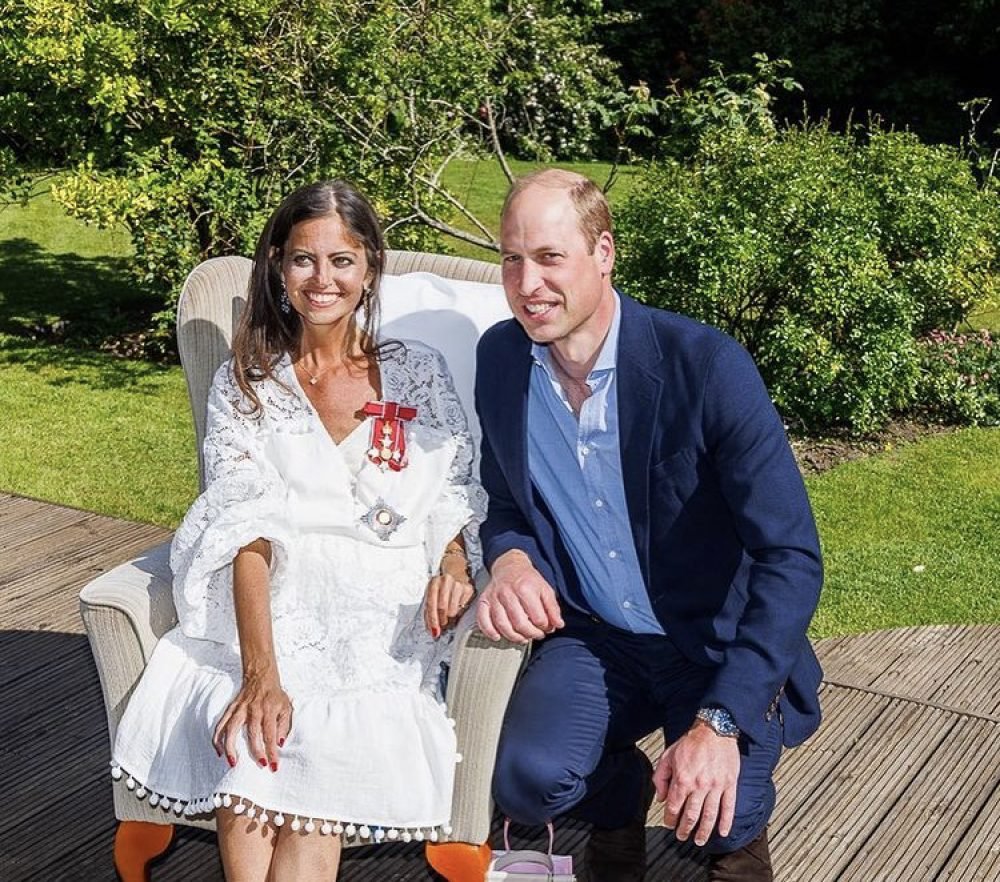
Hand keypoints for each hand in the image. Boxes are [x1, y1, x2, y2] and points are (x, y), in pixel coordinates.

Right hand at [212, 668, 292, 772]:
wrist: (261, 676)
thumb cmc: (275, 695)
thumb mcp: (286, 707)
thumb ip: (284, 726)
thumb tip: (279, 744)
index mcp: (269, 709)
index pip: (270, 734)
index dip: (271, 751)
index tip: (273, 766)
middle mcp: (253, 709)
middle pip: (252, 733)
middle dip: (255, 751)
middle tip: (260, 765)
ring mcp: (240, 709)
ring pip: (230, 729)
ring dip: (230, 747)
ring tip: (232, 763)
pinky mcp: (230, 709)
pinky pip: (220, 725)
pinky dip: (217, 739)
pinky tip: (220, 752)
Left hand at [424, 572, 474, 638]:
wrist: (455, 574)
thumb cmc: (441, 588)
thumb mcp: (431, 595)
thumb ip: (429, 611)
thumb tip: (431, 630)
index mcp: (433, 583)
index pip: (431, 604)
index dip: (432, 619)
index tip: (434, 631)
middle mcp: (446, 581)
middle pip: (443, 608)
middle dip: (442, 620)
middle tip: (442, 625)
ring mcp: (458, 584)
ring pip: (453, 610)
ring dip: (450, 618)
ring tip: (449, 616)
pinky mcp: (469, 589)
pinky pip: (463, 608)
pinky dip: (459, 612)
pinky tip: (457, 608)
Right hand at [476, 551, 563, 642]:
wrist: (509, 566)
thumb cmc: (528, 580)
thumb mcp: (545, 589)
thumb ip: (553, 608)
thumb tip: (558, 625)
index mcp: (525, 588)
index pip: (537, 617)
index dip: (544, 627)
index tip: (546, 628)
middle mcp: (507, 592)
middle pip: (519, 623)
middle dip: (531, 634)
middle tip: (536, 635)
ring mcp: (494, 597)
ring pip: (502, 624)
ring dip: (514, 637)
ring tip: (523, 638)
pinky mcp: (484, 601)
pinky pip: (482, 620)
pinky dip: (490, 631)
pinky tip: (498, 636)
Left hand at [654, 721, 739, 846]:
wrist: (714, 730)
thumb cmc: (691, 742)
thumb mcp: (668, 756)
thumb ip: (661, 777)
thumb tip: (660, 797)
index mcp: (683, 779)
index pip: (674, 806)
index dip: (670, 818)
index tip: (669, 824)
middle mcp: (699, 786)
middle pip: (691, 815)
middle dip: (685, 829)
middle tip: (682, 836)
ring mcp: (716, 786)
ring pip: (709, 815)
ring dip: (704, 831)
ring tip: (699, 840)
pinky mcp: (730, 784)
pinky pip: (729, 807)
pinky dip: (726, 822)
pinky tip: (722, 832)